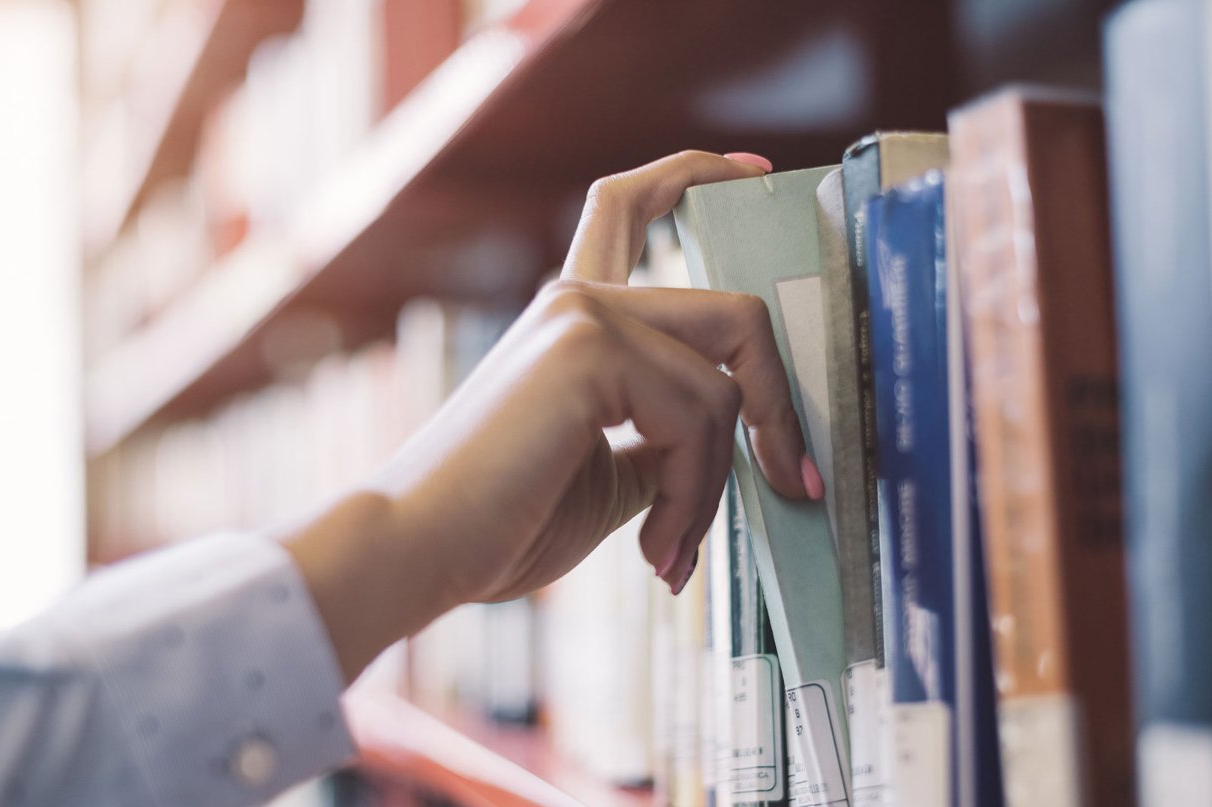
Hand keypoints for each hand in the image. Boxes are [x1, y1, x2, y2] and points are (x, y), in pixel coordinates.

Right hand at [283, 150, 817, 680]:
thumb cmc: (500, 525)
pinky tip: (655, 547)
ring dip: (717, 485)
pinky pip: (700, 417)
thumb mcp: (611, 475)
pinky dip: (695, 495)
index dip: (700, 174)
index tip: (756, 172)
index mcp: (573, 317)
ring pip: (725, 386)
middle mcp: (578, 297)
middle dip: (778, 405)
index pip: (632, 204)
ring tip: (672, 548)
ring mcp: (583, 314)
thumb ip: (667, 439)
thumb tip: (738, 446)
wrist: (420, 552)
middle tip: (791, 481)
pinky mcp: (588, 347)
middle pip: (734, 314)